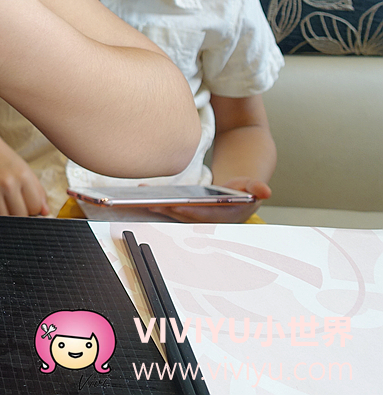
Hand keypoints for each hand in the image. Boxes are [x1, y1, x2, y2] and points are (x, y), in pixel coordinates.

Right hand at [0, 125, 49, 215]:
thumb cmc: (3, 157)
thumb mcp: (24, 169)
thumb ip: (37, 190)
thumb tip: (45, 212)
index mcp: (23, 175)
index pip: (35, 207)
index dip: (34, 208)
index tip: (28, 203)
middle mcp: (8, 183)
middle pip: (21, 215)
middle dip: (20, 213)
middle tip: (16, 204)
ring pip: (5, 217)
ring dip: (6, 215)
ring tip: (5, 205)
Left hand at [151, 177, 270, 222]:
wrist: (240, 194)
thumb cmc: (244, 190)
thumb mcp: (252, 186)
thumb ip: (257, 187)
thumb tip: (265, 191)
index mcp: (223, 217)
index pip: (204, 215)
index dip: (189, 211)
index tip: (174, 205)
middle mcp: (208, 222)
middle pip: (185, 217)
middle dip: (167, 211)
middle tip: (151, 202)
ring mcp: (196, 219)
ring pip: (175, 215)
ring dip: (159, 208)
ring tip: (142, 198)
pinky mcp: (187, 213)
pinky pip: (170, 209)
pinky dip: (158, 203)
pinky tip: (143, 194)